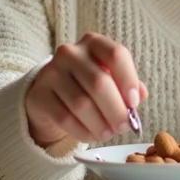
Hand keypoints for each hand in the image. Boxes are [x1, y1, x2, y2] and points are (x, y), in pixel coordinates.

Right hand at [25, 33, 147, 147]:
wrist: (50, 96)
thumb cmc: (87, 86)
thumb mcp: (110, 80)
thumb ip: (127, 85)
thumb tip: (140, 95)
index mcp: (93, 43)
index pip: (116, 54)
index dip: (129, 80)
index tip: (134, 103)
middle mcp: (70, 53)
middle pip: (99, 82)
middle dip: (116, 110)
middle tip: (124, 127)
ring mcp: (51, 72)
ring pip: (82, 104)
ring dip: (100, 124)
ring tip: (108, 134)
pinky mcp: (38, 94)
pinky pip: (65, 118)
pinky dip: (82, 131)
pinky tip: (91, 136)